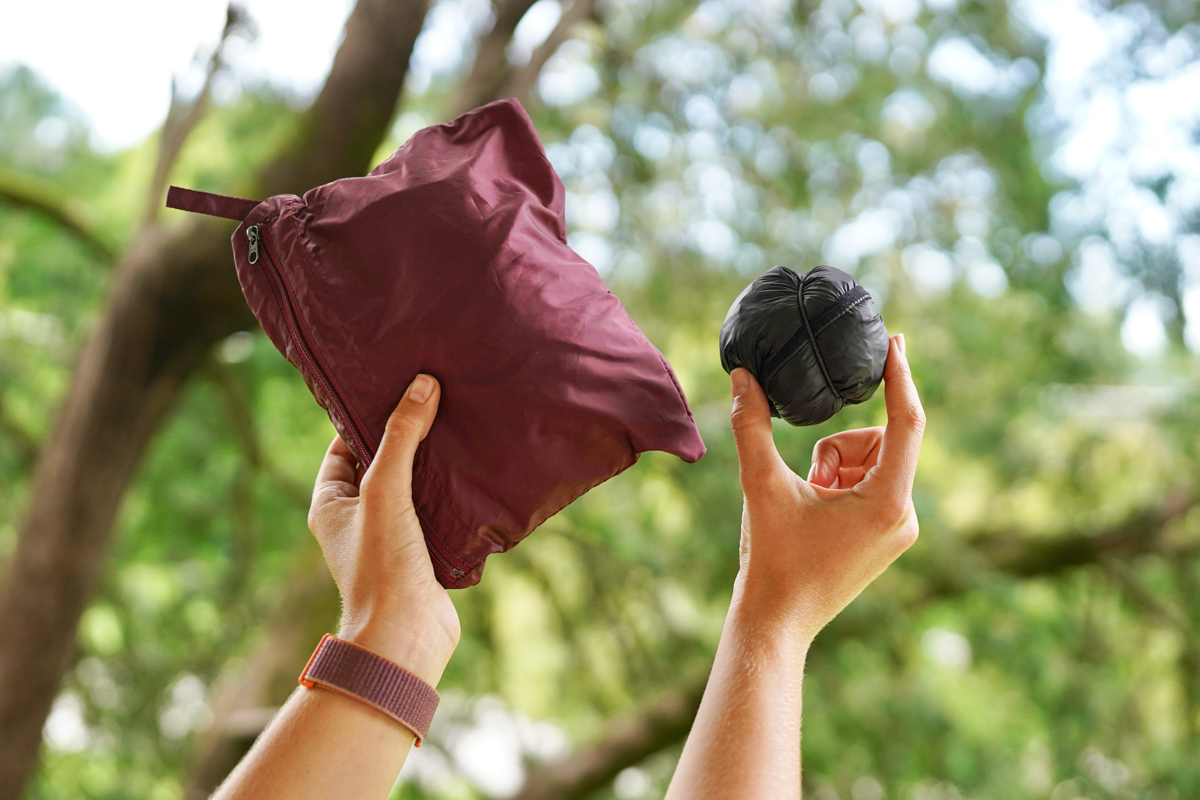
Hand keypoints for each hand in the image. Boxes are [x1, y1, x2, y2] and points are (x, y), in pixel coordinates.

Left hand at [307, 374, 459, 684]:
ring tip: (461, 425)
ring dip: (434, 464)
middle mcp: (357, 518)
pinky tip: (475, 471)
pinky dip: (453, 493)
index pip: (344, 445)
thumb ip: (401, 437)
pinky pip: (437, 511)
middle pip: (382, 463)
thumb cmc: (381, 566)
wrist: (406, 637)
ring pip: (413, 487)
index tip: (397, 386)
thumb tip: (422, 384)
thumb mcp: (386, 490)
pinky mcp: (423, 553)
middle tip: (437, 399)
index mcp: (331, 503)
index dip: (367, 416)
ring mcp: (391, 536)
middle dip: (408, 436)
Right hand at [729, 334, 923, 642]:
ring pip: (871, 461)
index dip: (900, 376)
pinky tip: (815, 515)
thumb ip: (751, 425)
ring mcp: (898, 528)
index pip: (905, 422)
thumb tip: (741, 375)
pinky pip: (870, 484)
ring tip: (809, 504)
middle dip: (835, 449)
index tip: (895, 340)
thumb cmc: (772, 559)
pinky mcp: (887, 537)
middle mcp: (904, 515)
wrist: (776, 622)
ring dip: (834, 469)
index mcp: (887, 501)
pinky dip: (839, 486)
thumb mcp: (759, 484)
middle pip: (877, 440)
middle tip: (808, 484)